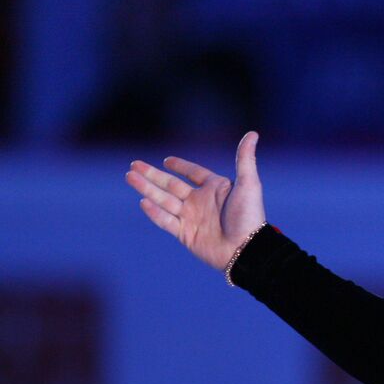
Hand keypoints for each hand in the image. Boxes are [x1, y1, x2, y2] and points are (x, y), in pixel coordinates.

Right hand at [125, 131, 266, 271]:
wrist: (246, 250)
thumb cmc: (249, 216)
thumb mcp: (249, 184)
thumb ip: (245, 159)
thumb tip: (253, 133)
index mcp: (215, 189)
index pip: (194, 173)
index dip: (181, 166)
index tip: (166, 160)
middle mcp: (201, 202)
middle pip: (171, 185)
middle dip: (152, 175)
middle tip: (134, 165)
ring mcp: (192, 218)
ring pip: (164, 200)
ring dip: (147, 188)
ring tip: (130, 176)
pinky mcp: (186, 234)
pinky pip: (166, 221)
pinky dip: (154, 212)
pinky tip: (143, 202)